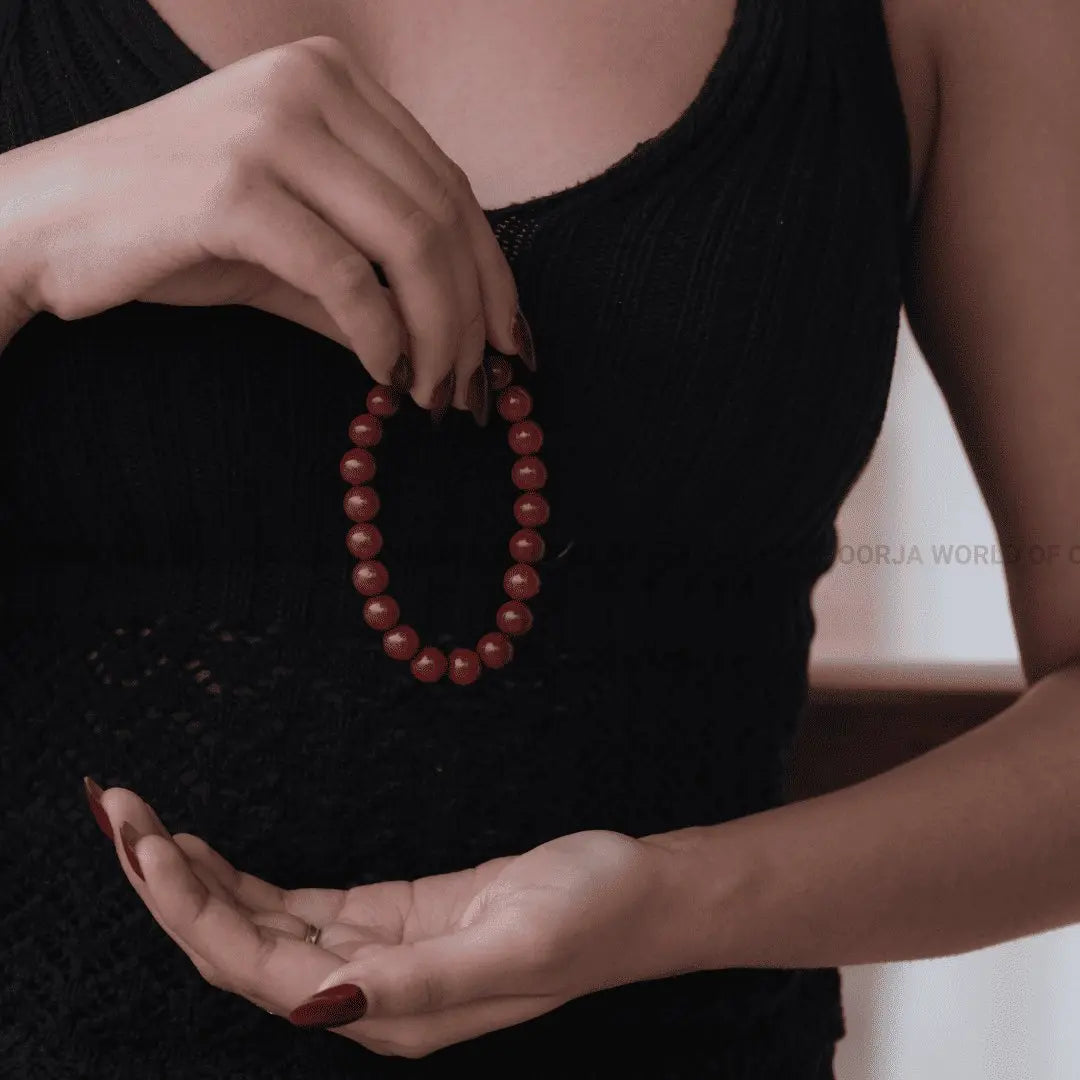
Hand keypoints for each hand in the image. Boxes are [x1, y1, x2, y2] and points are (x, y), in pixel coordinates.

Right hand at [0, 35, 525, 417]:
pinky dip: (380, 335)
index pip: (451, 185)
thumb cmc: (173, 230)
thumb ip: (378, 272)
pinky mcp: (233, 184)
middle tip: (475, 389)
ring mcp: (271, 125)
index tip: (511, 345)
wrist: (46, 222)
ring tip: (436, 395)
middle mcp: (311, 82)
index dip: (493, 275)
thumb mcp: (296, 243)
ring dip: (438, 335)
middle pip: (442, 215)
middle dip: (474, 317)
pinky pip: (345, 275)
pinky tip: (384, 377)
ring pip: (408, 243)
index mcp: (334, 79)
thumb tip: (459, 341)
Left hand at [85, 780, 684, 1059]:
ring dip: (200, 881)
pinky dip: (247, 879)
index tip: (145, 844)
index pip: (259, 968)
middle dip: (172, 887)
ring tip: (141, 826)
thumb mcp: (513, 942)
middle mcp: (371, 993)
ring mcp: (380, 954)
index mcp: (391, 1011)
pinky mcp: (394, 916)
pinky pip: (301, 905)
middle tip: (117, 813)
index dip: (193, 911)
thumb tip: (317, 1002)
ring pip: (261, 927)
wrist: (641, 892)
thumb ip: (415, 981)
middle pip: (241, 949)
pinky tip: (210, 853)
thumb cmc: (592, 913)